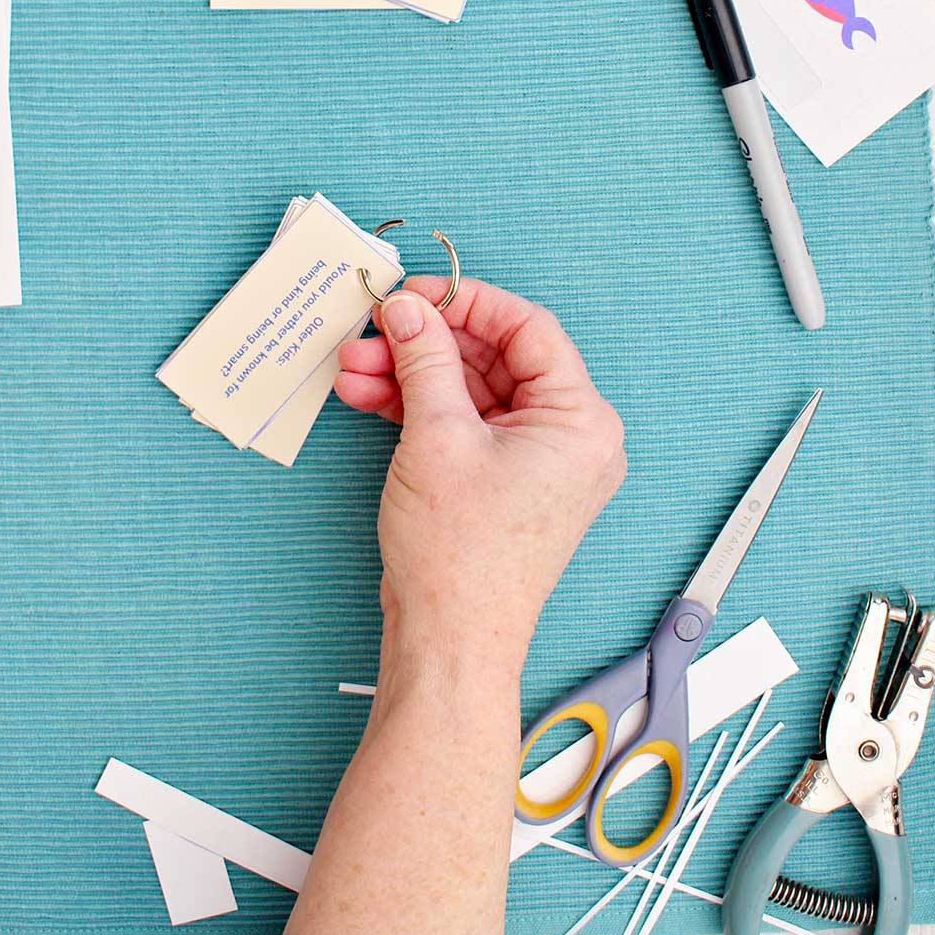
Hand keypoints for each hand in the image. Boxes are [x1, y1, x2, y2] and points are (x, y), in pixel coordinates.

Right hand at [335, 277, 625, 673]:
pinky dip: (419, 408)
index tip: (416, 294)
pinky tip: (370, 395)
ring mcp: (537, 461)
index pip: (528, 328)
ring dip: (411, 375)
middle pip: (495, 357)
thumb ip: (425, 359)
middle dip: (425, 342)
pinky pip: (465, 423)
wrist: (450, 640)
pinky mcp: (503, 481)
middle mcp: (570, 437)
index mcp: (580, 420)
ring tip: (354, 368)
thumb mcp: (436, 437)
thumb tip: (410, 309)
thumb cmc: (462, 559)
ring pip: (472, 390)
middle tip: (373, 330)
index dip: (467, 302)